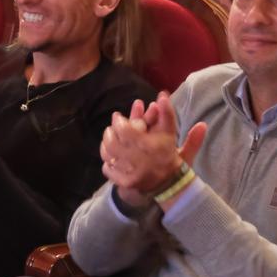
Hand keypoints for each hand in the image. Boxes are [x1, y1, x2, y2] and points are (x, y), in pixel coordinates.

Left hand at [100, 91, 206, 207]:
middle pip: (113, 142)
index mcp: (148, 146)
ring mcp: (131, 173)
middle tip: (110, 128)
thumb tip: (162, 94)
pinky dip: (107, 161)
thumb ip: (168, 114)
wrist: (171, 183)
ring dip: (106, 145)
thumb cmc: (168, 154)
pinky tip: (111, 156)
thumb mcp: (170, 133)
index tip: (117, 117)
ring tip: (108, 139)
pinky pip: (108, 169)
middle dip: (109, 133)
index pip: (124, 131)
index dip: (118, 122)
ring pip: (108, 155)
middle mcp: (138, 160)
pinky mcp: (126, 183)